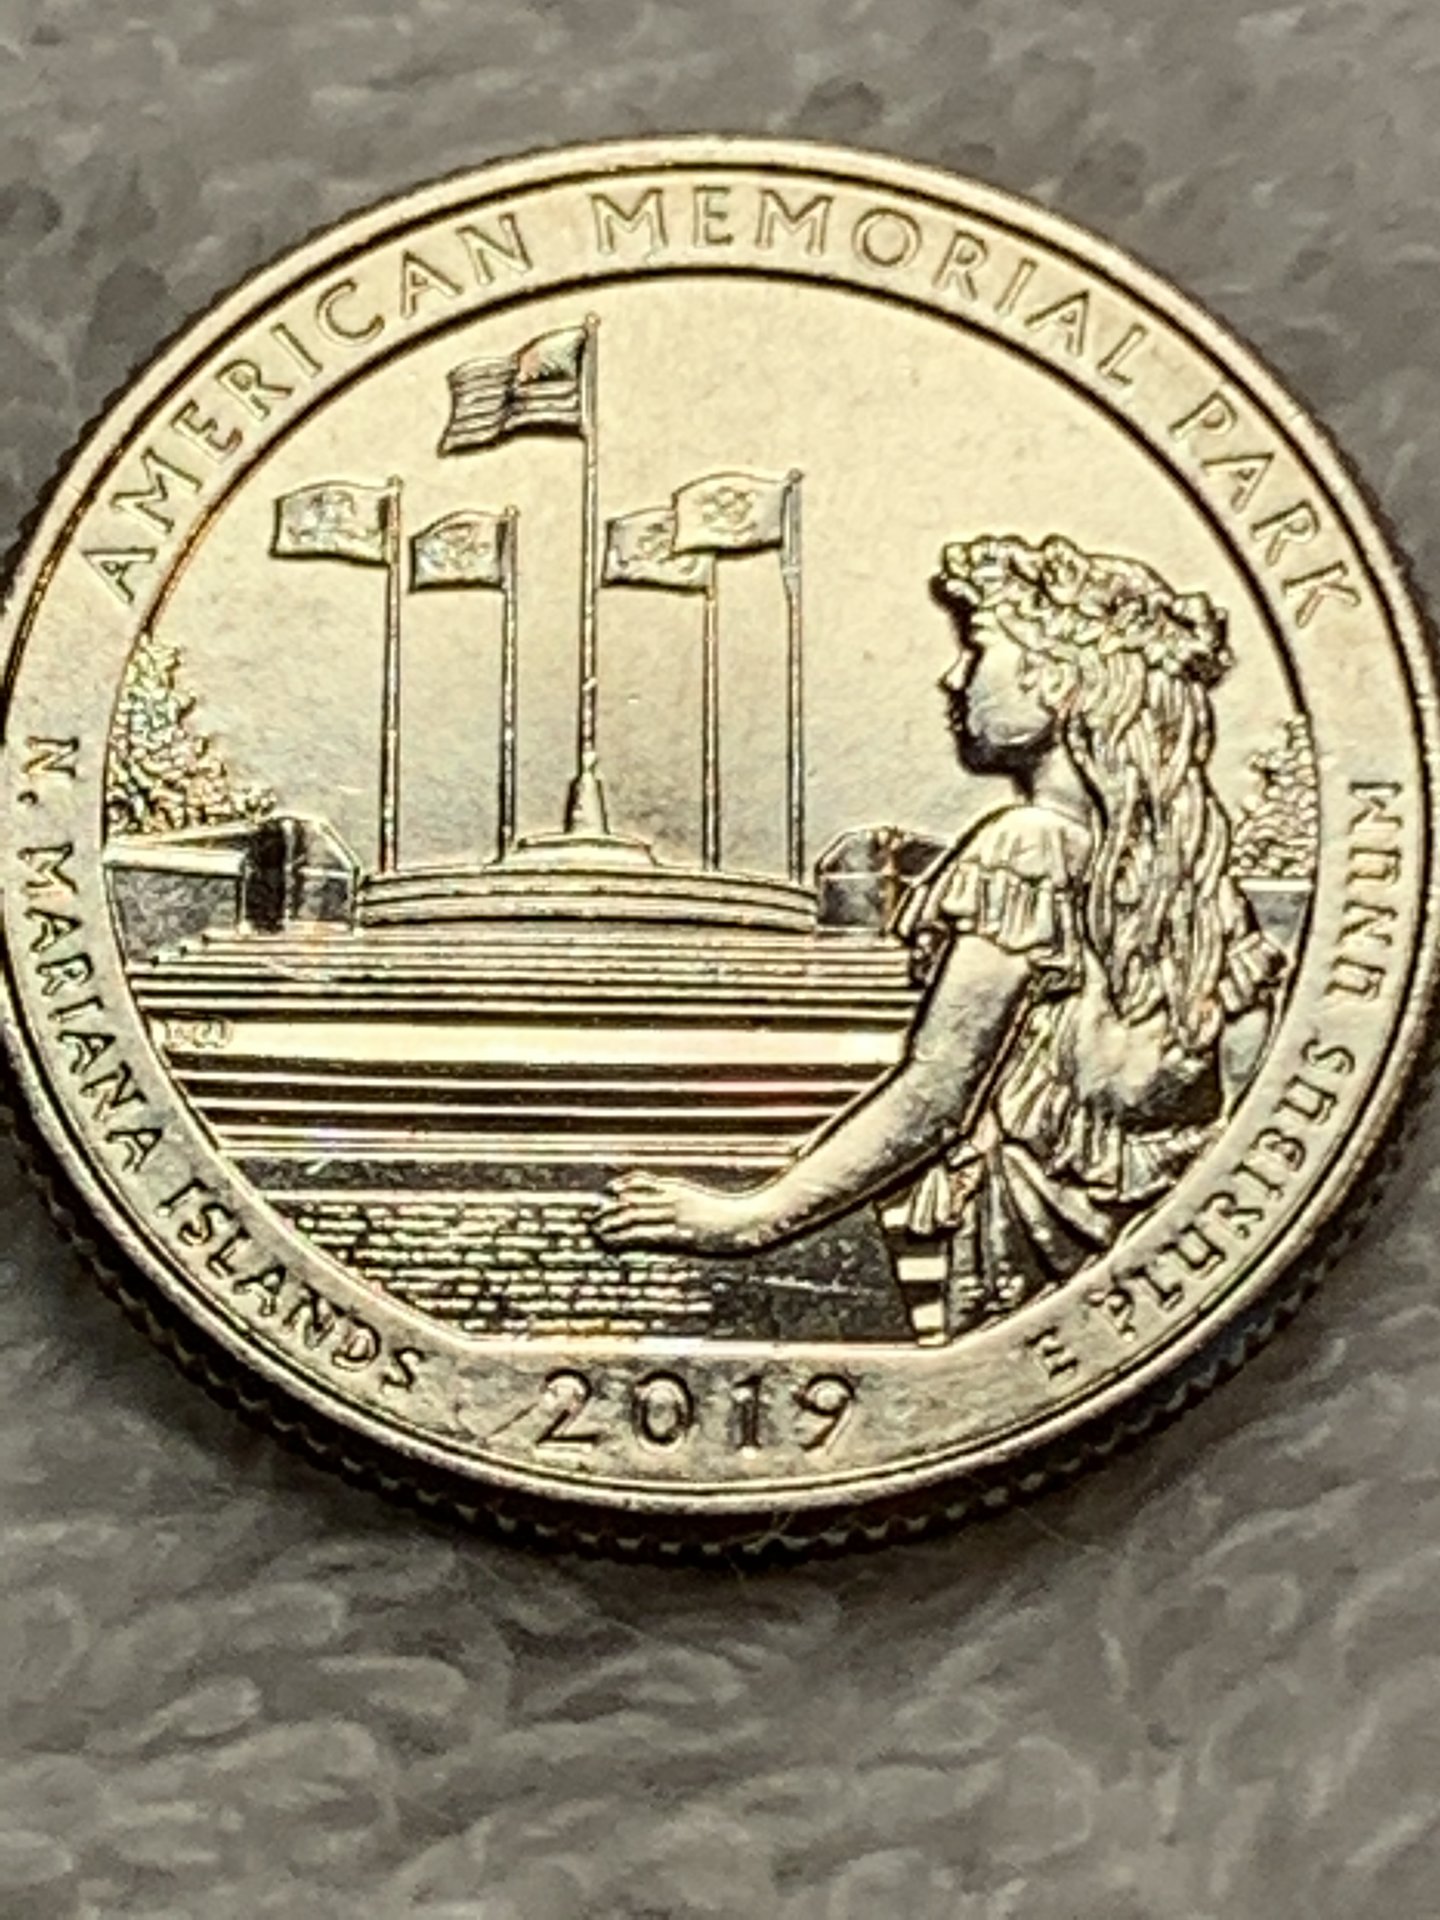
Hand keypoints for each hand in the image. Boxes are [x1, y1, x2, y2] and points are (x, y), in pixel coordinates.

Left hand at [591, 1173, 765, 1254]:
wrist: (747, 1222)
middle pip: (632, 1198)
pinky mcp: (677, 1233)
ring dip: (610, 1221)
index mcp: (678, 1187)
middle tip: (590, 1215)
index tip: (608, 1190)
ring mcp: (674, 1215)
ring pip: (632, 1214)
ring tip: (594, 1229)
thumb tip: (669, 1198)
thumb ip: (684, 1197)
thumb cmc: (729, 1214)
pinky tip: (610, 1241)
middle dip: (608, 1207)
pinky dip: (622, 1236)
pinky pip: (643, 1233)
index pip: (642, 1180)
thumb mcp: (703, 1200)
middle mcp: (672, 1198)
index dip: (623, 1184)